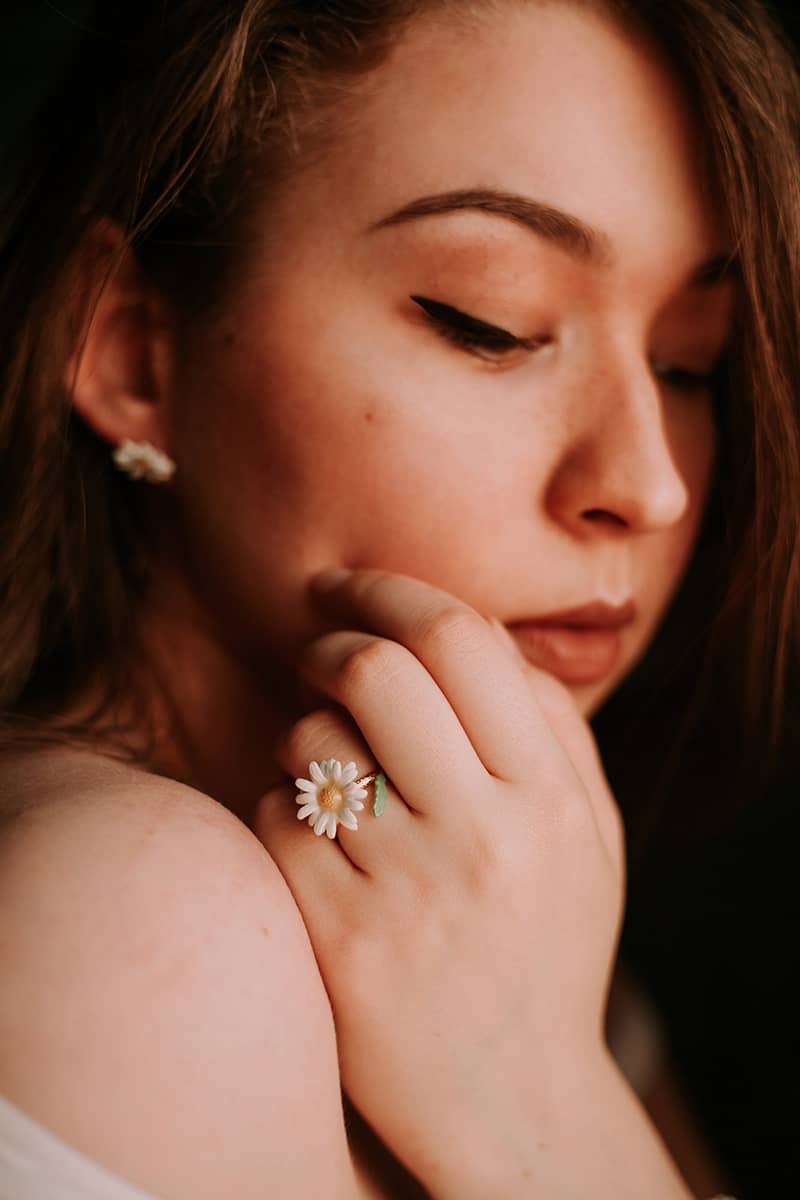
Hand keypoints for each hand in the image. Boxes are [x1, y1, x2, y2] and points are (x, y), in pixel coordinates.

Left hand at [256, 568, 625, 1194]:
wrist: (513, 1101)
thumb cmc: (546, 947)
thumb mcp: (590, 839)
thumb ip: (553, 728)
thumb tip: (475, 631)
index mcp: (548, 796)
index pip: (461, 638)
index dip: (389, 588)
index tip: (347, 587)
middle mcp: (483, 835)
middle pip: (373, 668)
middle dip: (328, 642)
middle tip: (320, 656)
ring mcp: (406, 891)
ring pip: (310, 739)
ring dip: (304, 732)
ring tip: (329, 767)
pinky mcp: (338, 940)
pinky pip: (273, 817)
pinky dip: (280, 807)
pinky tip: (312, 840)